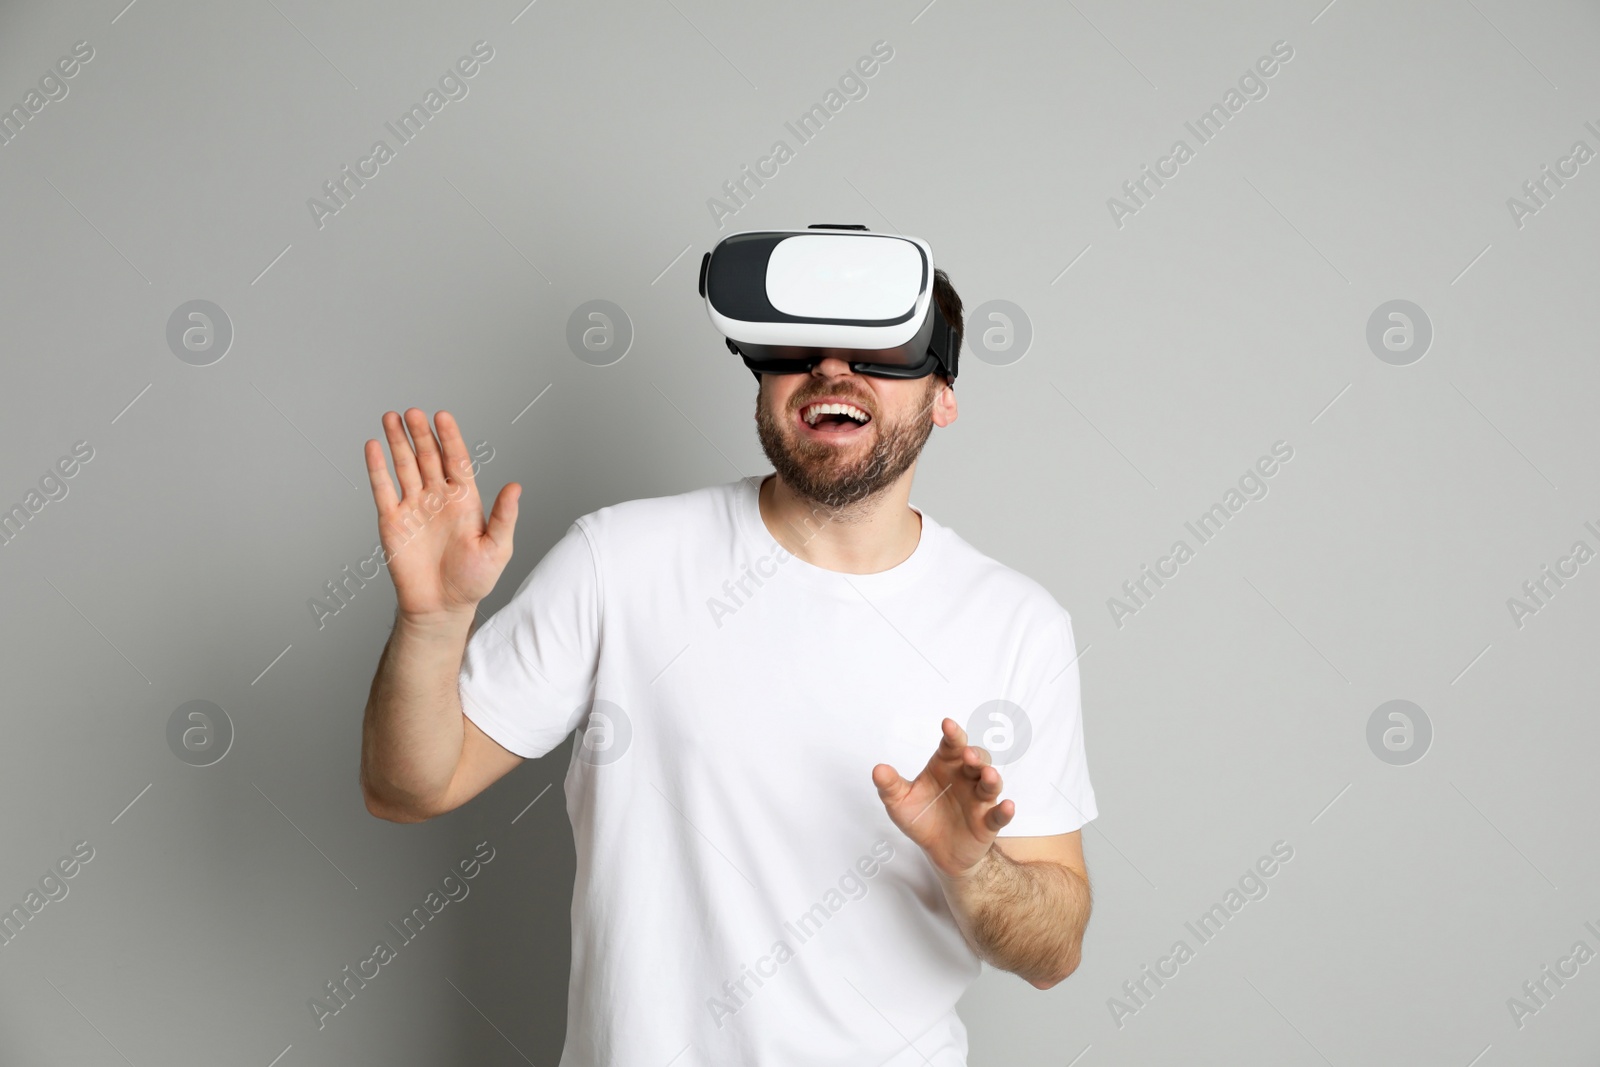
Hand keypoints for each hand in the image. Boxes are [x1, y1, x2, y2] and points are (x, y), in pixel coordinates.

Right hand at [363, 409, 519, 622]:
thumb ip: (504, 517)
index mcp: (465, 500)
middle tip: (413, 412)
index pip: (457, 460)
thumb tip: (516, 486)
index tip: (443, 416)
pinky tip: (373, 446)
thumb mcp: (497, 549)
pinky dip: (377, 468)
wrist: (441, 607)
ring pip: (404, 466)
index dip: (450, 438)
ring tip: (391, 417)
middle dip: (421, 434)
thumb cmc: (473, 580)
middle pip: (428, 457)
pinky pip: (383, 489)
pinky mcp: (392, 521)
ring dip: (398, 442)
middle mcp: (438, 498)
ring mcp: (414, 507)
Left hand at [872, 718, 1014, 880]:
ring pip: (990, 784)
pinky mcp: (987, 822)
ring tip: (987, 774)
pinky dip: (1005, 811)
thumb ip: (890, 786)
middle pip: (976, 760)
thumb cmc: (923, 819)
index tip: (947, 725)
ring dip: (991, 777)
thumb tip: (878, 769)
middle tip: (967, 754)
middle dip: (974, 755)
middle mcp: (965, 779)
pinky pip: (999, 815)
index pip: (951, 746)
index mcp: (945, 767)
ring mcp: (979, 799)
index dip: (952, 734)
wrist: (939, 852)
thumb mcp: (900, 803)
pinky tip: (1007, 806)